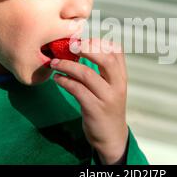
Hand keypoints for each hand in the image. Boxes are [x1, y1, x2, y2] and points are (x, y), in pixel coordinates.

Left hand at [50, 38, 128, 164]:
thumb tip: (82, 47)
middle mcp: (117, 85)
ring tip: (54, 63)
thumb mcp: (111, 87)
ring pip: (87, 74)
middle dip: (86, 48)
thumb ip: (103, 70)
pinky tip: (57, 78)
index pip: (116, 51)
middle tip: (69, 45)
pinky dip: (65, 81)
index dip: (99, 41)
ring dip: (67, 65)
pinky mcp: (95, 109)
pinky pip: (77, 90)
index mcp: (121, 77)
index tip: (82, 39)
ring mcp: (107, 98)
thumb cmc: (107, 107)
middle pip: (106, 59)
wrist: (111, 137)